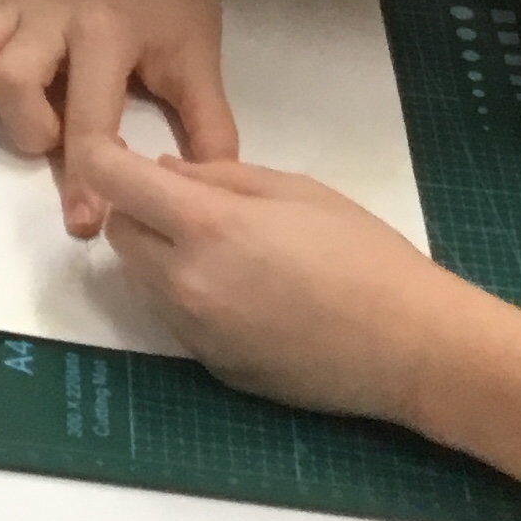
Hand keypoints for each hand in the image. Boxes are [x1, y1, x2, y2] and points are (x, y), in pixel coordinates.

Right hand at [0, 0, 236, 234]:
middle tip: (57, 138)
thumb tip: (204, 200)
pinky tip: (3, 75)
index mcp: (110, 34)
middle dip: (29, 129)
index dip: (86, 180)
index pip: (88, 118)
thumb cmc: (178, 0)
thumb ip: (207, 133)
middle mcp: (54, 16)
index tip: (85, 221)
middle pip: (11, 83)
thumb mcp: (202, 65)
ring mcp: (21, 3)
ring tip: (30, 105)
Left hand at [85, 145, 470, 421]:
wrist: (416, 349)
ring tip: (226, 251)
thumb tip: (162, 172)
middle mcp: (185, 283)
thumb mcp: (295, 191)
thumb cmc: (366, 255)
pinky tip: (246, 296)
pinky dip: (188, 299)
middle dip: (138, 212)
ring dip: (160, 257)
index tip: (116, 153)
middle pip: (120, 234)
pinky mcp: (212, 367)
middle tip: (185, 204)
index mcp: (207, 227)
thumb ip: (217, 177)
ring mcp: (196, 333)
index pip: (112, 182)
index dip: (104, 160)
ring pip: (141, 280)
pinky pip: (176, 320)